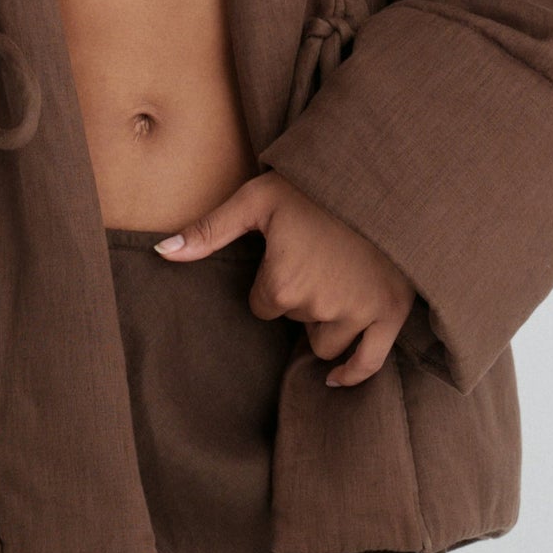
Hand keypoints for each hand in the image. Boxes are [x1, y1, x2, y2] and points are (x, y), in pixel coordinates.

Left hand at [153, 169, 417, 386]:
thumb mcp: (256, 199)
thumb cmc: (312, 185)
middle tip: (316, 258)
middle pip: (295, 320)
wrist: (378, 173)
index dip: (272, 282)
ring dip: (324, 324)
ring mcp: (358, 312)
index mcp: (282, 282)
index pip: (263, 307)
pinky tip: (335, 378)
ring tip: (335, 281)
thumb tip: (162, 251)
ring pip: (324, 342)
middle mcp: (318, 305)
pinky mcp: (390, 313)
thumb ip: (209, 230)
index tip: (288, 254)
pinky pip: (369, 361)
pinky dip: (353, 371)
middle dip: (300, 298)